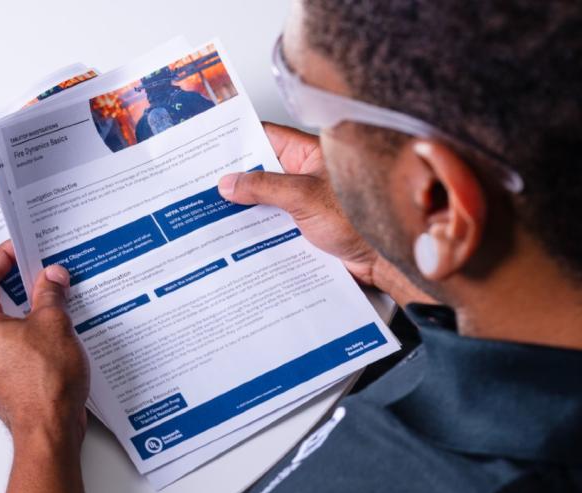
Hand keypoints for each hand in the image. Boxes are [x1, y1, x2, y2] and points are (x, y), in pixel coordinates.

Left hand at [0, 241, 89, 444]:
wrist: (48, 431)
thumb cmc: (45, 385)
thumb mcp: (54, 325)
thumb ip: (50, 294)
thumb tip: (51, 277)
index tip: (19, 249)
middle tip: (22, 265)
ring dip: (8, 303)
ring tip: (36, 291)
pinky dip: (15, 325)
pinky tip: (40, 323)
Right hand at [219, 123, 432, 304]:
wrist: (387, 259)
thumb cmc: (362, 220)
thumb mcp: (304, 197)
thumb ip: (264, 187)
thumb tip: (229, 182)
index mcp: (307, 154)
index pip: (263, 137)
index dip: (236, 141)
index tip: (208, 147)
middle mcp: (303, 176)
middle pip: (259, 172)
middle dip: (233, 181)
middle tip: (201, 185)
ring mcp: (302, 204)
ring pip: (263, 202)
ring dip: (242, 210)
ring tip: (210, 214)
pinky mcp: (303, 229)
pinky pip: (272, 226)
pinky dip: (255, 232)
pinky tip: (236, 239)